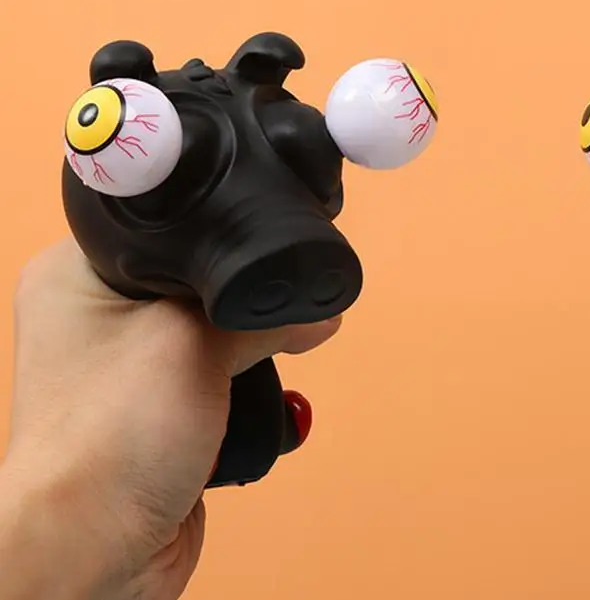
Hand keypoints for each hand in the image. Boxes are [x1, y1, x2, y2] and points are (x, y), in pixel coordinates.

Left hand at [0, 239, 340, 599]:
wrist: (95, 554)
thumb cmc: (112, 437)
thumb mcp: (196, 342)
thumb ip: (266, 314)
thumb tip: (322, 310)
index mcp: (78, 274)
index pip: (166, 225)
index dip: (222, 230)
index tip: (271, 236)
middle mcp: (97, 314)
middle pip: (201, 279)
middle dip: (247, 303)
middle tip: (280, 311)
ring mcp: (127, 367)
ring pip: (216, 332)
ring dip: (253, 354)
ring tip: (278, 357)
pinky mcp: (159, 411)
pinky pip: (219, 378)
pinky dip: (246, 389)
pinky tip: (262, 401)